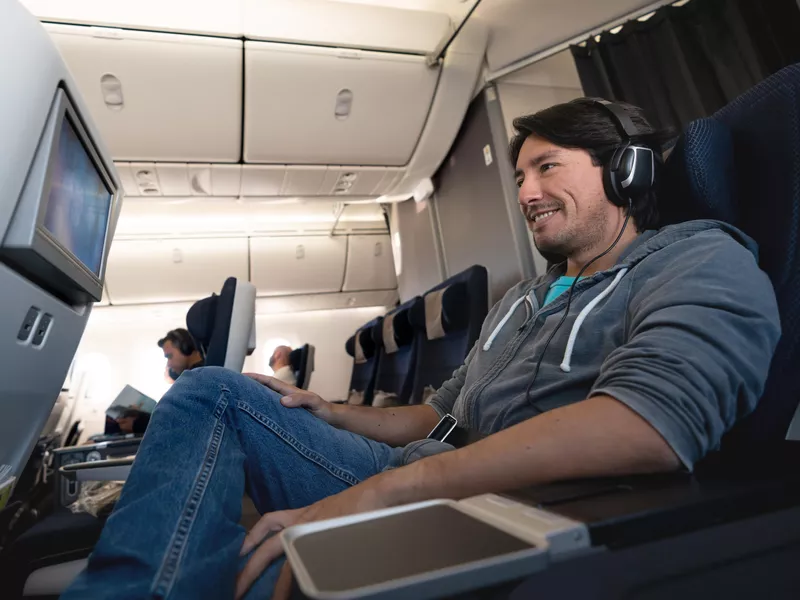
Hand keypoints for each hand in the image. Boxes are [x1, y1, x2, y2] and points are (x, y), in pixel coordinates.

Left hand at [235, 481, 390, 599]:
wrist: (377, 493)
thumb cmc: (360, 499)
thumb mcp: (331, 509)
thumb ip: (319, 521)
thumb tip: (315, 536)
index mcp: (304, 513)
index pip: (268, 521)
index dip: (251, 536)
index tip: (239, 551)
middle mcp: (304, 522)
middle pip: (268, 547)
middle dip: (250, 569)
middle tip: (236, 588)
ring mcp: (315, 534)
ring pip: (288, 564)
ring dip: (277, 587)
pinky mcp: (328, 544)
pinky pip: (311, 569)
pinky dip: (306, 583)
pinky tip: (301, 595)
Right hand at [245, 373, 336, 423]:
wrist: (331, 420)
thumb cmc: (323, 410)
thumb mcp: (313, 402)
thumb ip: (300, 399)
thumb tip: (281, 400)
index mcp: (289, 392)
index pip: (269, 382)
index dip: (256, 378)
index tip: (242, 375)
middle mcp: (285, 398)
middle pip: (264, 390)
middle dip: (250, 386)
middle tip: (233, 386)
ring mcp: (285, 407)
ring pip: (266, 401)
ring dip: (253, 399)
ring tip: (238, 401)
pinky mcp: (285, 417)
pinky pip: (270, 412)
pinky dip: (261, 412)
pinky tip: (253, 417)